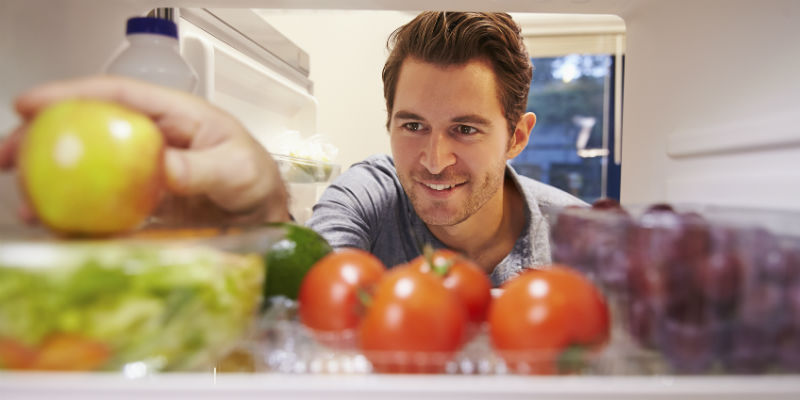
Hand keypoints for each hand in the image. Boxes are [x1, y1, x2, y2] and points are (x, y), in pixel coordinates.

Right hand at [0, 75, 289, 226]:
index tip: (30, 104)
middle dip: (41, 137)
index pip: (117, 94)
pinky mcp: (137, 200)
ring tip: (27, 203)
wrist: (261, 214)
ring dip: (50, 181)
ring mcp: (139, 170)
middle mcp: (149, 137)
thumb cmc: (255, 178)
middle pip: (87, 127)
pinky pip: (99, 203)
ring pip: (84, 165)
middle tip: (7, 157)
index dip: (71, 94)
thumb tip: (161, 168)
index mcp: (172, 115)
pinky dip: (75, 214)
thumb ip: (202, 168)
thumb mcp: (237, 169)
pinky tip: (57, 227)